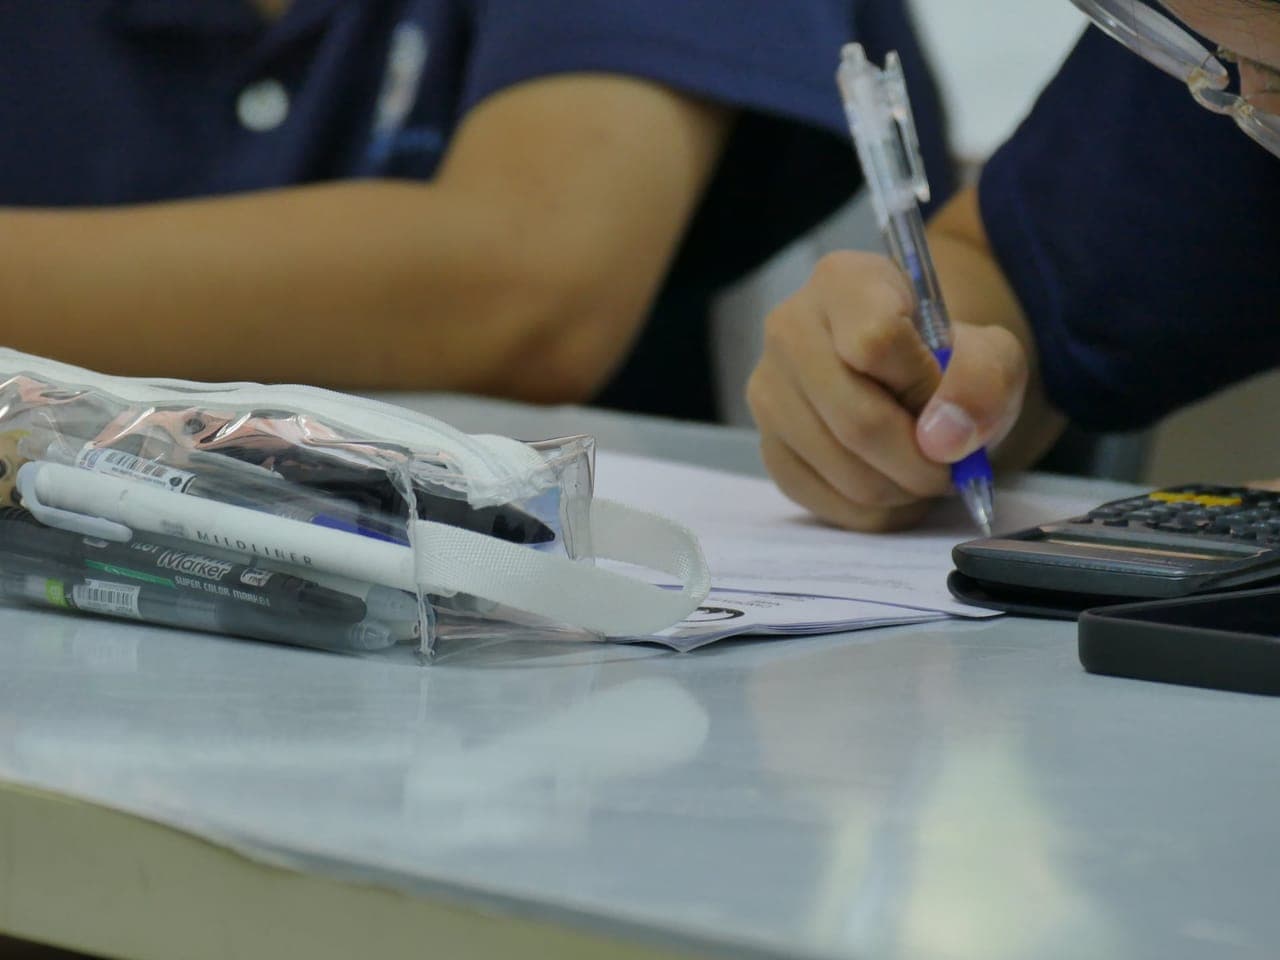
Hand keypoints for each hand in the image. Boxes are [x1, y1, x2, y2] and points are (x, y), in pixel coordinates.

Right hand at [747, 251, 1027, 531]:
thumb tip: (941, 440)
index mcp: (842, 281)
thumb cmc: (948, 360)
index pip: (875, 341)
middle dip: (921, 462)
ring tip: (924, 472)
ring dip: (903, 491)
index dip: (924, 386)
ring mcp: (768, 393)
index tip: (945, 396)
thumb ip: (984, 381)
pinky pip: (828, 502)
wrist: (912, 381)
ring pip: (844, 471)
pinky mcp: (770, 449)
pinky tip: (895, 487)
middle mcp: (788, 330)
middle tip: (950, 467)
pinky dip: (877, 511)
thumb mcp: (993, 354)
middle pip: (856, 420)